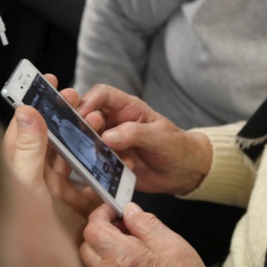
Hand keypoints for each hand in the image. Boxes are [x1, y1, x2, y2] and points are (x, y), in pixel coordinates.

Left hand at [2, 75, 102, 242]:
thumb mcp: (26, 193)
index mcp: (20, 176)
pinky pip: (98, 187)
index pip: (27, 131)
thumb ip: (27, 153)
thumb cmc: (27, 243)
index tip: (48, 83)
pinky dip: (111, 174)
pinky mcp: (81, 213)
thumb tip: (28, 114)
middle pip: (54, 143)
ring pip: (79, 162)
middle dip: (69, 120)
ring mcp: (60, 199)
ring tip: (104, 128)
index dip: (36, 105)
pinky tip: (121, 163)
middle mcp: (38, 185)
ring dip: (92, 144)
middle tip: (82, 101)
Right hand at [78, 84, 211, 194]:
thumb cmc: (176, 146)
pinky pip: (93, 162)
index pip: (102, 95)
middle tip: (84, 139)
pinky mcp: (109, 162)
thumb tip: (107, 137)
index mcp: (128, 108)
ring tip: (98, 158)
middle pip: (87, 118)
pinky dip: (95, 166)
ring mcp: (111, 143)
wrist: (184, 171)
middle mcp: (115, 123)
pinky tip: (110, 172)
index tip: (82, 115)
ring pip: (86, 141)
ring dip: (87, 149)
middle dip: (81, 127)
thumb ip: (135, 133)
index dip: (89, 101)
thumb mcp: (160, 137)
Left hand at [80, 202, 211, 266]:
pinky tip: (134, 254)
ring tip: (132, 238)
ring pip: (95, 260)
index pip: (94, 230)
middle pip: (88, 246)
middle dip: (100, 229)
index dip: (101, 214)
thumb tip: (131, 210)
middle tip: (121, 221)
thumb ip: (145, 222)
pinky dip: (113, 258)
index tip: (113, 208)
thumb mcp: (169, 242)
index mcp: (123, 257)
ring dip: (106, 244)